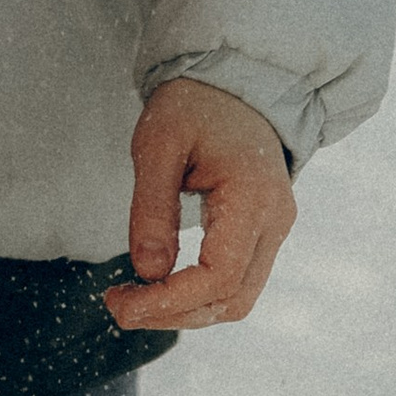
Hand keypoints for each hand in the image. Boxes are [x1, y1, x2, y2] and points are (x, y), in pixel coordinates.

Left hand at [106, 79, 296, 331]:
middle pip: (232, 299)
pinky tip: (160, 286)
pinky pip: (237, 281)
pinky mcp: (264, 232)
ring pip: (237, 298)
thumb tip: (148, 273)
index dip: (171, 302)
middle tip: (119, 306)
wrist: (233, 81)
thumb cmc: (193, 105)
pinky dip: (198, 294)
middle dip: (174, 314)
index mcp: (254, 197)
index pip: (220, 276)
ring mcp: (276, 229)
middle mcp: (276, 221)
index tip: (123, 305)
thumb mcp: (158, 144)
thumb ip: (152, 209)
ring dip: (185, 310)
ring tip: (133, 300)